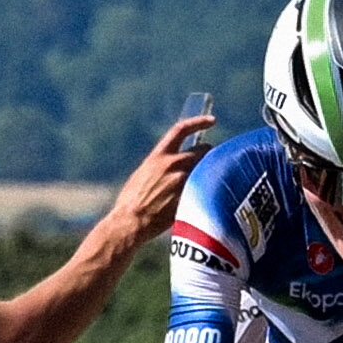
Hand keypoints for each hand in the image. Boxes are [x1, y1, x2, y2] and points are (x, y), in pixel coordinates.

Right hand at [116, 111, 222, 225]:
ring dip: (208, 174)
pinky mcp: (190, 197)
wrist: (130, 222)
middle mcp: (173, 164)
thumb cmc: (131, 201)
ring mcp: (183, 181)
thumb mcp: (143, 174)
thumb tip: (173, 163)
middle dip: (207, 154)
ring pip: (206, 170)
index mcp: (158, 156)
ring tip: (205, 183)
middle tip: (208, 160)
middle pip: (202, 150)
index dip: (199, 122)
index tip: (212, 120)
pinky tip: (202, 200)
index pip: (181, 130)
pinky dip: (206, 192)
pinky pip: (205, 190)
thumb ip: (160, 165)